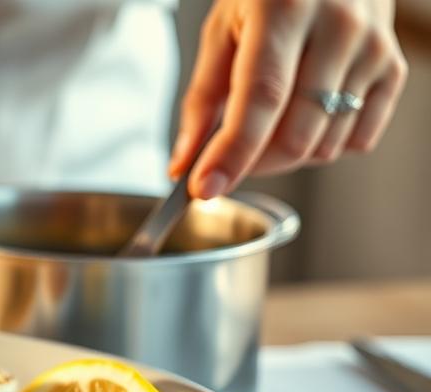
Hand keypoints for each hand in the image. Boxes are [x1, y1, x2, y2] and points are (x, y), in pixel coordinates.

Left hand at [171, 0, 407, 198]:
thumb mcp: (223, 30)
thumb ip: (201, 100)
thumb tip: (184, 163)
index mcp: (284, 9)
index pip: (261, 98)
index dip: (232, 152)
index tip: (205, 187)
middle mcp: (338, 27)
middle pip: (295, 135)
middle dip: (252, 163)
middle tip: (227, 157)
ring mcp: (372, 50)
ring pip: (324, 146)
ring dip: (284, 157)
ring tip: (267, 124)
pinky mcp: (393, 70)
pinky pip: (356, 141)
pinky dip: (321, 146)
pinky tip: (304, 117)